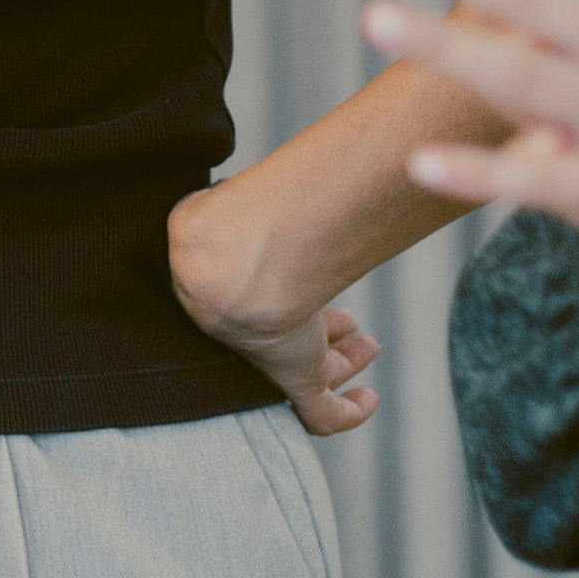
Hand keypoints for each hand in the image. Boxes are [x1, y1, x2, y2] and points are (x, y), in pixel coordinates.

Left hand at [166, 190, 382, 432]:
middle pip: (287, 338)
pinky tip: (368, 399)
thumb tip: (210, 162)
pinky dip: (348, 413)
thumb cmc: (224, 227)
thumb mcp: (218, 207)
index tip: (315, 285)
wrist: (227, 265)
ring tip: (366, 345)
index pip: (264, 303)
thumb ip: (217, 195)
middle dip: (321, 332)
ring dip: (339, 362)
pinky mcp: (294, 380)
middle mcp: (252, 330)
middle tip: (350, 321)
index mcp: (234, 292)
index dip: (290, 298)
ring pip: (310, 372)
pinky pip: (323, 416)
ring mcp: (275, 357)